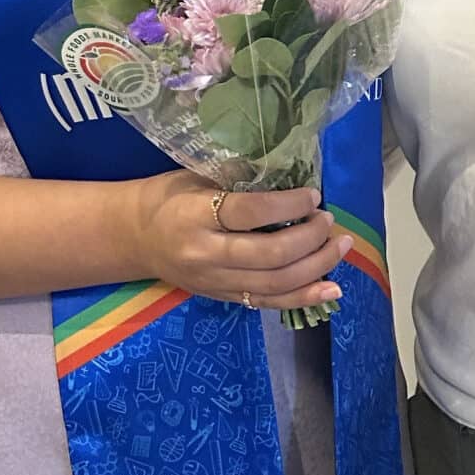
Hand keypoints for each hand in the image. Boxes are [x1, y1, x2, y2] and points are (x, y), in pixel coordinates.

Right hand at [136, 176, 349, 313]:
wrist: (134, 238)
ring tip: (340, 246)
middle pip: (269, 255)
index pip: (250, 213)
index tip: (313, 195)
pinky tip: (332, 289)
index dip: (288, 205)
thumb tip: (289, 170)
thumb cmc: (168, 198)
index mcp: (194, 216)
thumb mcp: (194, 177)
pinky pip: (269, 303)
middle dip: (310, 238)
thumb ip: (237, 177)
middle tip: (328, 220)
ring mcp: (215, 282)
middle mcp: (205, 254)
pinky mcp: (224, 298)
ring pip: (275, 283)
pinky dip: (304, 298)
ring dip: (316, 266)